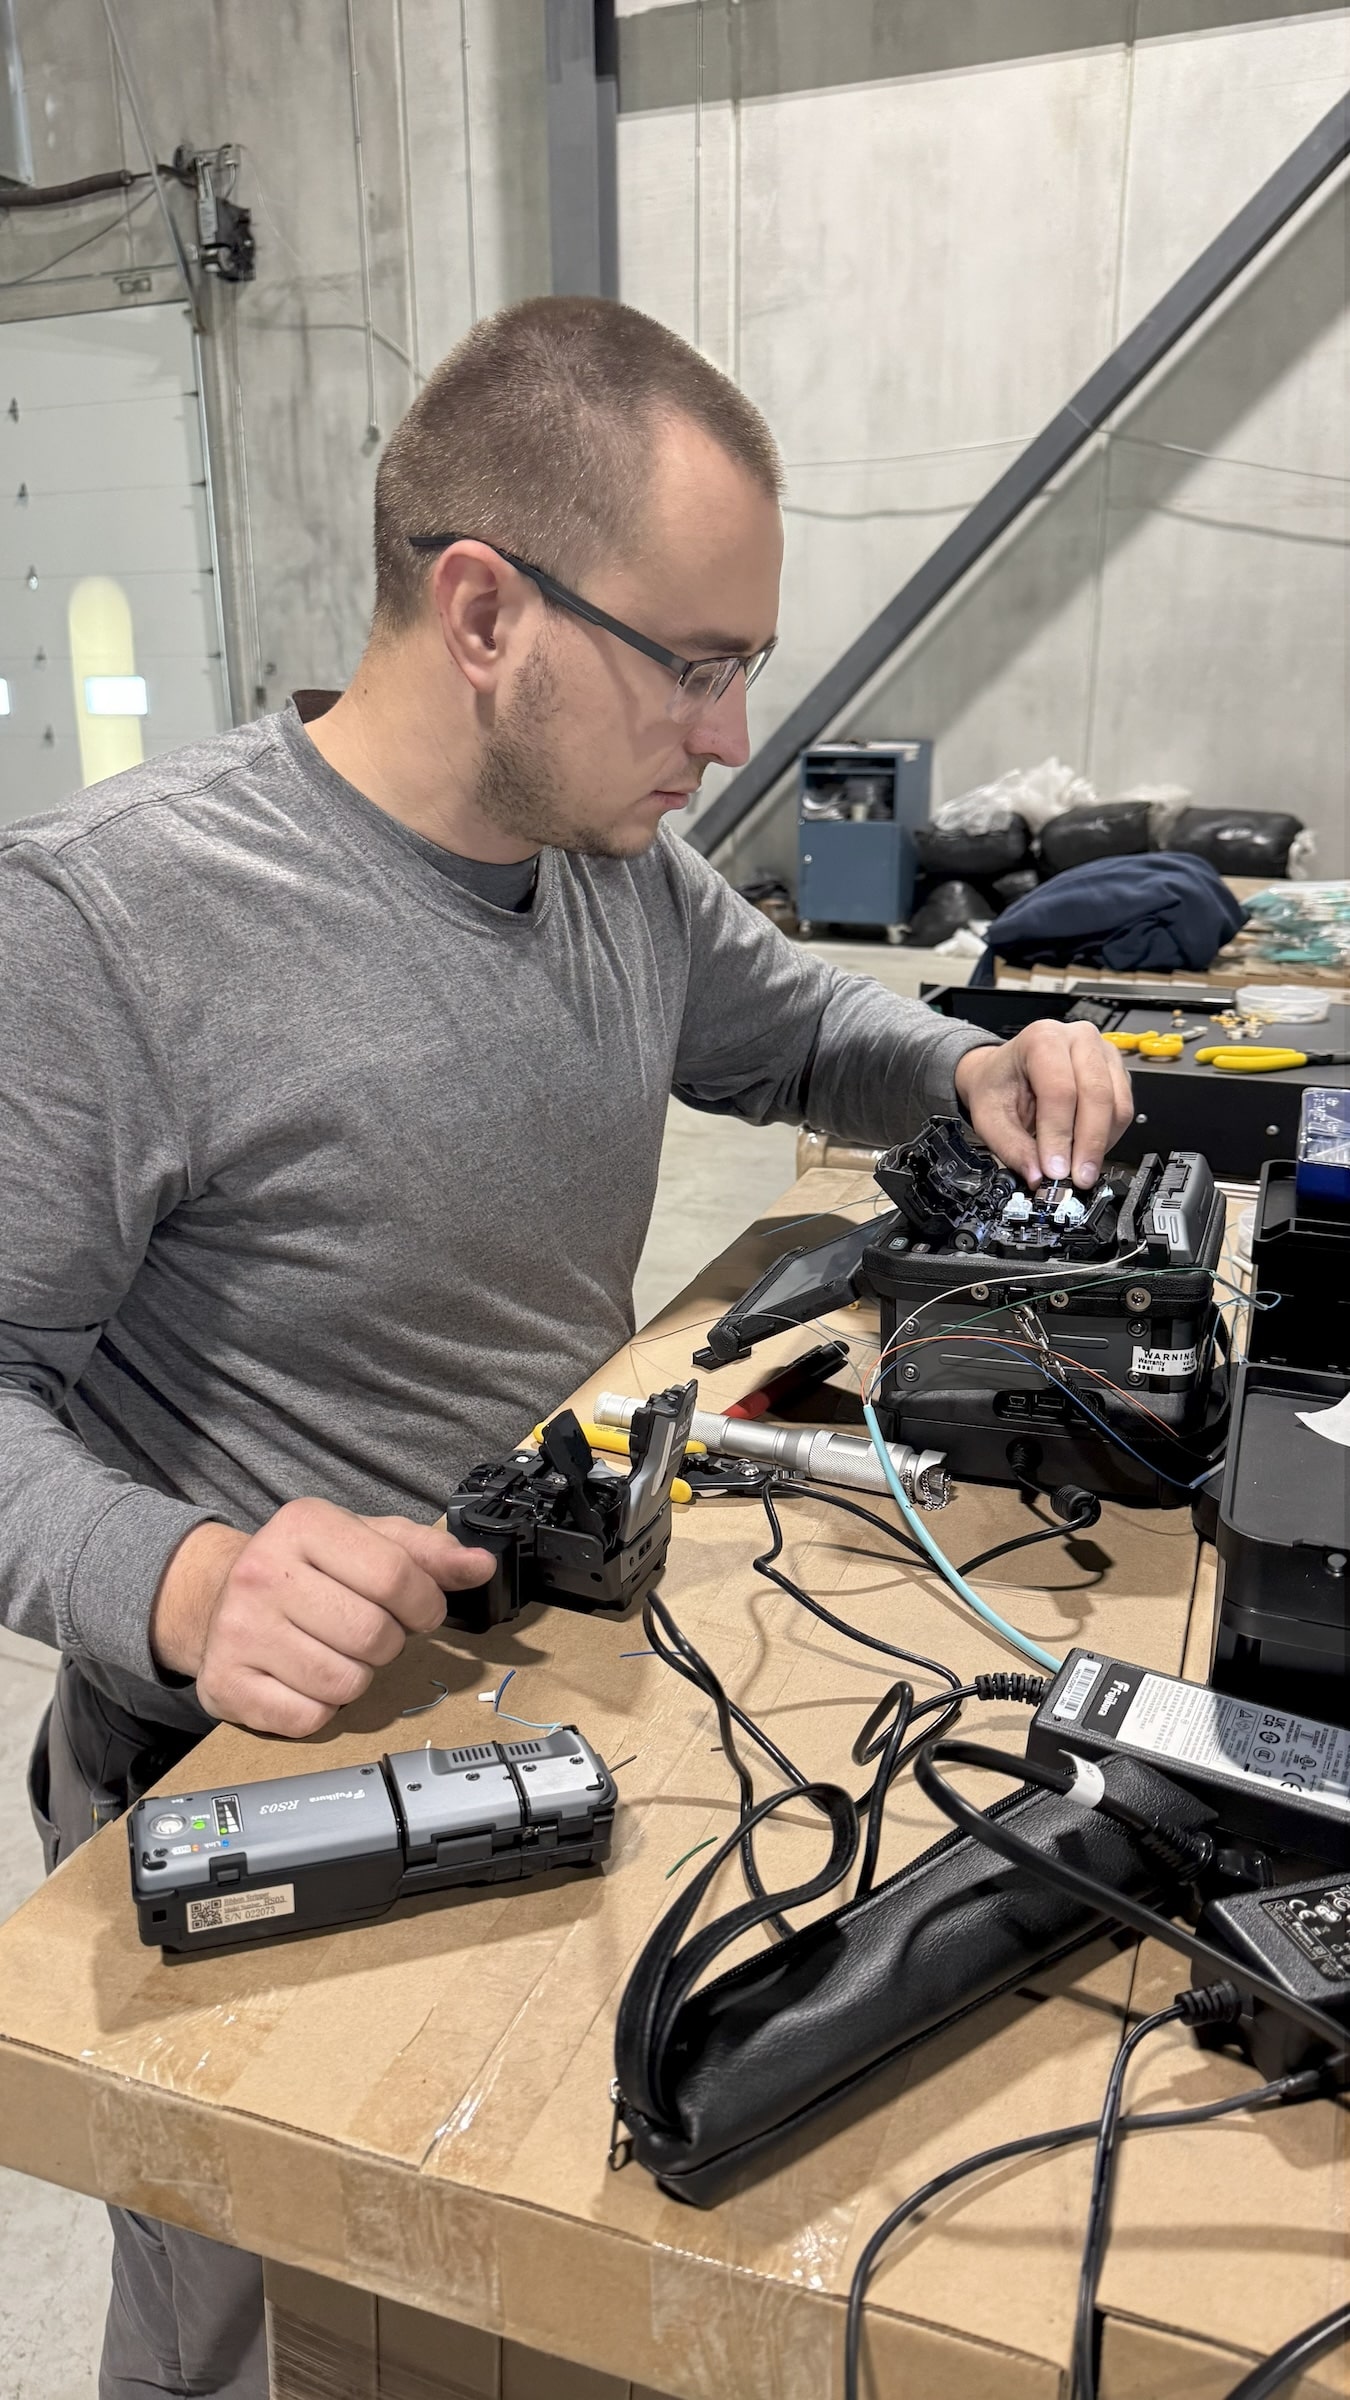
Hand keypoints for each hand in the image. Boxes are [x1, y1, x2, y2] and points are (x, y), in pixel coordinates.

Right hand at [150, 1502, 495, 1736]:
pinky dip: (322, 1707)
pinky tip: (306, 1679)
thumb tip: (479, 1566)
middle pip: (373, 1634)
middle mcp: (262, 1573)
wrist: (215, 1599)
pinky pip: (310, 1717)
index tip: (420, 1610)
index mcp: (303, 1525)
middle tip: (370, 1632)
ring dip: (357, 1676)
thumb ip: (426, 1553)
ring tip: (336, 1652)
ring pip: (345, 1682)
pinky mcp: (225, 1684)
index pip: (395, 1575)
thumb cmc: (304, 1570)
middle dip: (389, 1643)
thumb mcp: (365, 1541)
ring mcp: (239, 1631)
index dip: (425, 1604)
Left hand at [952, 1021, 1132, 1187]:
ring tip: (1080, 1170)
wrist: (1007, 1071)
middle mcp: (1078, 1038)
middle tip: (1077, 1177)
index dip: (1058, 1134)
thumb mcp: (989, 1116)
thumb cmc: (999, 1084)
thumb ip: (1011, 1147)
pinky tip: (1088, 1152)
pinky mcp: (1117, 1072)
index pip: (1059, 1090)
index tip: (1055, 1169)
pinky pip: (1123, 1110)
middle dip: (1088, 1145)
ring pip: (1117, 1105)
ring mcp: (1103, 1053)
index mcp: (1042, 1038)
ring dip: (1101, 1145)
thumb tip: (1037, 1175)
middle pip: (1096, 1095)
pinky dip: (1108, 1138)